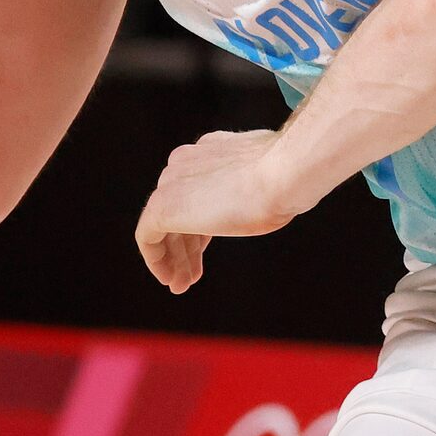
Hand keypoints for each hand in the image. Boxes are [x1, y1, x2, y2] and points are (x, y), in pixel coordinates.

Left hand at [134, 128, 303, 292]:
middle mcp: (185, 163)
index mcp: (209, 151)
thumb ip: (258, 184)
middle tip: (192, 275)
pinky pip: (148, 238)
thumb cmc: (287, 180)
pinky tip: (169, 278)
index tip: (205, 250)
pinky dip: (157, 260)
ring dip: (174, 258)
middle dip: (186, 246)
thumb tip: (271, 196)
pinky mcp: (162, 207)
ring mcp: (171, 183)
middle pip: (179, 210)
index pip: (196, 193)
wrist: (281, 174)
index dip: (199, 226)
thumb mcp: (270, 180)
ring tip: (182, 284)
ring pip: (163, 226)